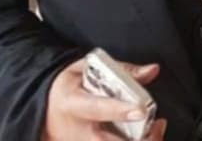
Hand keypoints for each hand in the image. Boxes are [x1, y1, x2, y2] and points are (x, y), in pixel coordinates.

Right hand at [42, 57, 166, 140]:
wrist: (45, 109)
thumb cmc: (68, 87)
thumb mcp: (86, 69)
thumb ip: (122, 70)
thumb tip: (152, 70)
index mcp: (71, 103)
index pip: (97, 109)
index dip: (120, 110)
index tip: (141, 110)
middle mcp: (77, 131)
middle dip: (138, 139)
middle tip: (156, 124)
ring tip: (156, 129)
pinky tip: (146, 136)